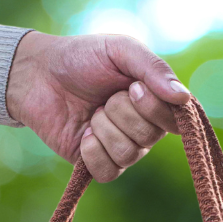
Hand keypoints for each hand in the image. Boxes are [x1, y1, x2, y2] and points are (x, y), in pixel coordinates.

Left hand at [5, 31, 190, 181]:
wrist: (38, 75)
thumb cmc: (82, 58)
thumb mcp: (120, 50)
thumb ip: (153, 68)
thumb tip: (183, 98)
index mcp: (155, 101)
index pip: (176, 120)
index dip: (153, 107)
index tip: (132, 87)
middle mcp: (143, 129)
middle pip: (149, 137)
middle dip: (120, 112)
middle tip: (104, 97)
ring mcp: (121, 148)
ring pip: (127, 154)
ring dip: (103, 128)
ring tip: (91, 113)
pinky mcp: (98, 164)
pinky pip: (108, 171)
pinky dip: (92, 152)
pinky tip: (84, 135)